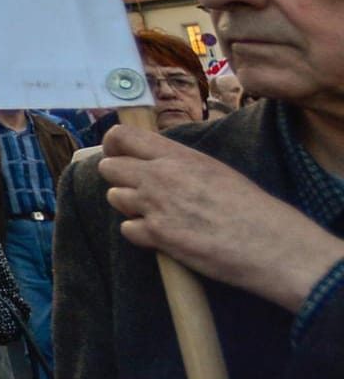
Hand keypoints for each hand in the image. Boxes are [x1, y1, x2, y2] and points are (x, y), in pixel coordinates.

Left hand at [100, 124, 343, 311]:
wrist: (269, 242)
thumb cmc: (251, 207)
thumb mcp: (214, 170)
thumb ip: (179, 164)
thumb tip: (155, 163)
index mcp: (177, 155)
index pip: (122, 136)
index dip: (113, 146)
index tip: (119, 156)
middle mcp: (160, 175)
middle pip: (108, 168)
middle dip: (119, 179)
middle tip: (138, 191)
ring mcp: (154, 205)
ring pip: (114, 197)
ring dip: (130, 207)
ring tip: (157, 214)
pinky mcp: (156, 235)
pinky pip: (127, 229)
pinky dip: (140, 234)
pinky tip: (164, 236)